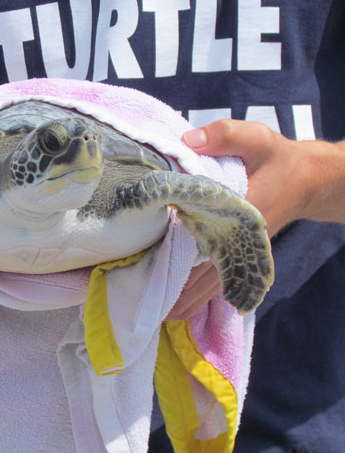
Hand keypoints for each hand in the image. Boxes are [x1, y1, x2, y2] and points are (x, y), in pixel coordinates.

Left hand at [167, 119, 311, 319]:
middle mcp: (239, 239)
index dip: (176, 254)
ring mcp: (241, 250)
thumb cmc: (276, 158)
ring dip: (188, 298)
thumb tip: (188, 141)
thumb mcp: (254, 139)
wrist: (306, 179)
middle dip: (177, 288)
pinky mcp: (240, 253)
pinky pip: (219, 279)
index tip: (150, 268)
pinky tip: (183, 308)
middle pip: (205, 271)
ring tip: (160, 316)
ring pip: (212, 282)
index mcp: (239, 213)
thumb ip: (224, 136)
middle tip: (147, 305)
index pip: (204, 238)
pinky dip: (201, 294)